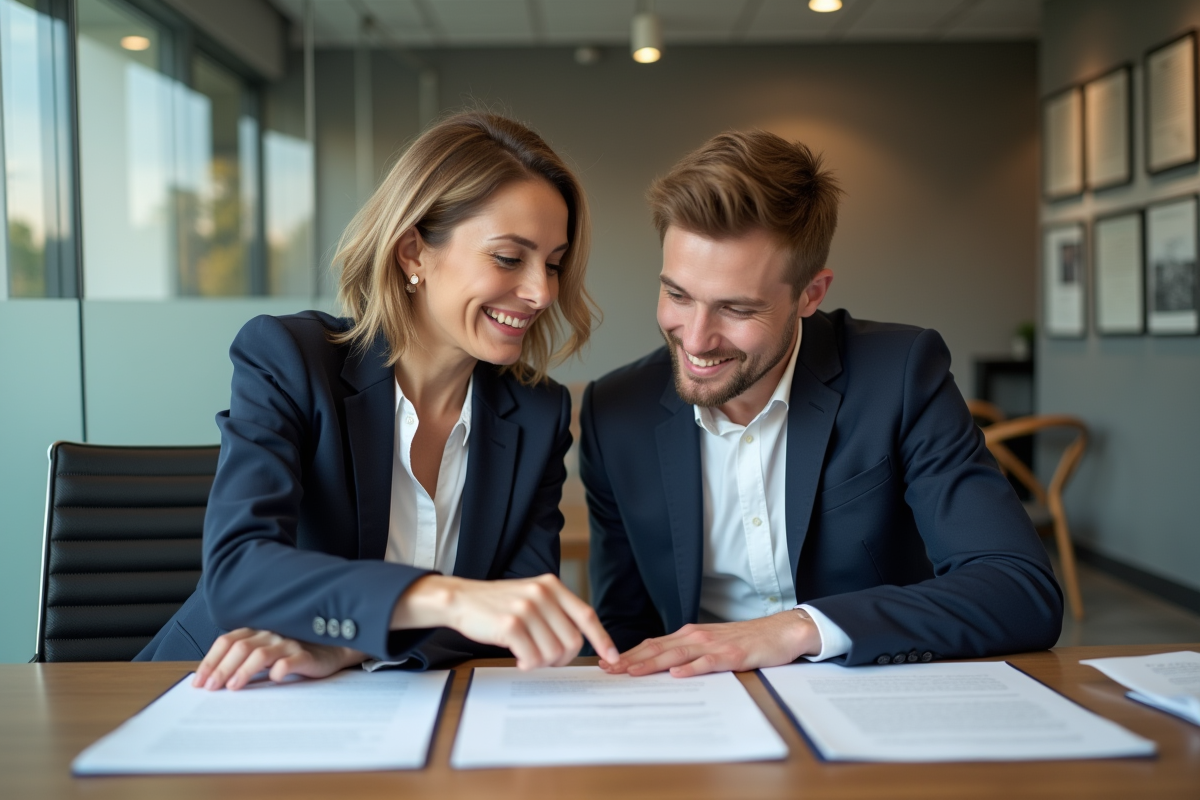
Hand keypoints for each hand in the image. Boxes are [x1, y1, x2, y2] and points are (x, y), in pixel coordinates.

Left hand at [192, 628, 366, 690]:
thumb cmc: (292, 654)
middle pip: (240, 647)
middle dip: (222, 668)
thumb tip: (211, 679)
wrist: (330, 651)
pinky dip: (280, 668)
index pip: (227, 641)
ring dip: (244, 670)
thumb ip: (242, 661)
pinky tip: (273, 678)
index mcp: (256, 632)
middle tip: (211, 688)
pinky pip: (291, 660)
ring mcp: (288, 643)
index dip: (210, 661)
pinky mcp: (306, 655)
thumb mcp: (264, 654)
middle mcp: (270, 633)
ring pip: (261, 653)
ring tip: (233, 687)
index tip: (199, 682)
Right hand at [392, 574, 619, 668]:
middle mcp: (542, 593)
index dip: (602, 638)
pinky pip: (532, 657)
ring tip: (527, 655)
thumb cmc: (497, 604)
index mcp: (551, 585)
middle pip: (571, 641)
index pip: (586, 615)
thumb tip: (578, 642)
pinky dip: (528, 664)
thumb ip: (555, 611)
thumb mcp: (531, 596)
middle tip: (546, 660)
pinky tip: (518, 659)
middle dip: (562, 659)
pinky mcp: (510, 624)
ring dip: (542, 663)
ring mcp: (526, 608)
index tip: (612, 657)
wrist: (461, 599)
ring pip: (553, 652)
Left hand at [600, 610, 819, 677]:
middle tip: (607, 670)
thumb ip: (688, 653)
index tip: (607, 664)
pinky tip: (676, 675)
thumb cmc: (745, 640)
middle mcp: (697, 637)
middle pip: (658, 649)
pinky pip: (708, 663)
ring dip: (652, 663)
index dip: (629, 654)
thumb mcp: (711, 644)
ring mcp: (714, 645)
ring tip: (631, 672)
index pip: (653, 645)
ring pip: (677, 655)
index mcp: (689, 635)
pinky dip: (691, 668)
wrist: (780, 631)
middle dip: (631, 660)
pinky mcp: (733, 654)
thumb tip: (662, 667)